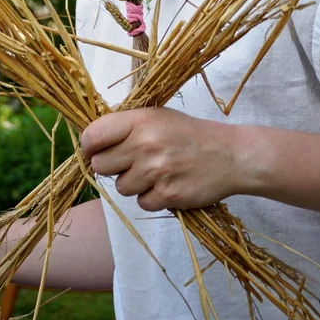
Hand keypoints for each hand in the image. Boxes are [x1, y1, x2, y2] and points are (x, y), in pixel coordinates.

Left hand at [81, 107, 243, 211]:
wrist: (230, 156)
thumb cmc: (189, 134)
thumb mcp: (157, 116)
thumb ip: (125, 124)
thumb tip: (90, 138)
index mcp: (140, 120)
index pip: (93, 136)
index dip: (89, 146)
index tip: (95, 150)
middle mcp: (145, 144)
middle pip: (101, 166)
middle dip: (112, 166)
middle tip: (132, 162)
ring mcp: (156, 171)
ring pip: (120, 187)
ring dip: (134, 184)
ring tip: (156, 172)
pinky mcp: (167, 195)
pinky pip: (141, 202)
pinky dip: (152, 198)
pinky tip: (167, 184)